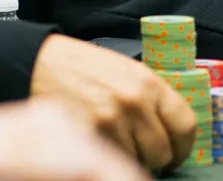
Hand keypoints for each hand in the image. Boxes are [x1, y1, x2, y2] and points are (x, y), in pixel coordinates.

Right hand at [28, 34, 195, 171]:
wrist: (37, 63)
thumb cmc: (78, 66)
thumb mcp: (122, 70)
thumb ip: (148, 96)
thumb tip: (169, 130)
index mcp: (147, 81)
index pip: (185, 125)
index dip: (183, 146)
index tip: (175, 153)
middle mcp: (134, 101)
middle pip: (163, 151)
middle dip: (153, 156)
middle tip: (138, 150)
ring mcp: (113, 120)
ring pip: (138, 160)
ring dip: (129, 157)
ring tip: (112, 140)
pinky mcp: (91, 135)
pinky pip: (113, 159)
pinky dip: (107, 155)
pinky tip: (97, 140)